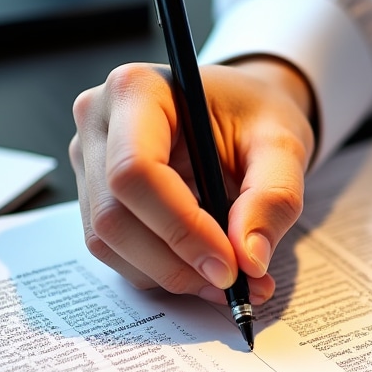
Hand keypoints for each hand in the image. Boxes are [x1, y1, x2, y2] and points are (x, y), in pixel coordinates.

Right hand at [70, 56, 314, 303]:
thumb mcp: (283, 145)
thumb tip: (250, 260)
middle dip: (176, 262)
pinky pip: (115, 252)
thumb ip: (274, 197)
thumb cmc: (255, 116)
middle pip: (114, 216)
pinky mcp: (95, 196)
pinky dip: (162, 272)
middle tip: (233, 281)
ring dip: (170, 274)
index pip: (135, 171)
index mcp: (138, 90)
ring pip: (109, 242)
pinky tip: (203, 269)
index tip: (229, 264)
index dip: (180, 228)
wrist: (238, 113)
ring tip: (228, 278)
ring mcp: (88, 162)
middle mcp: (98, 123)